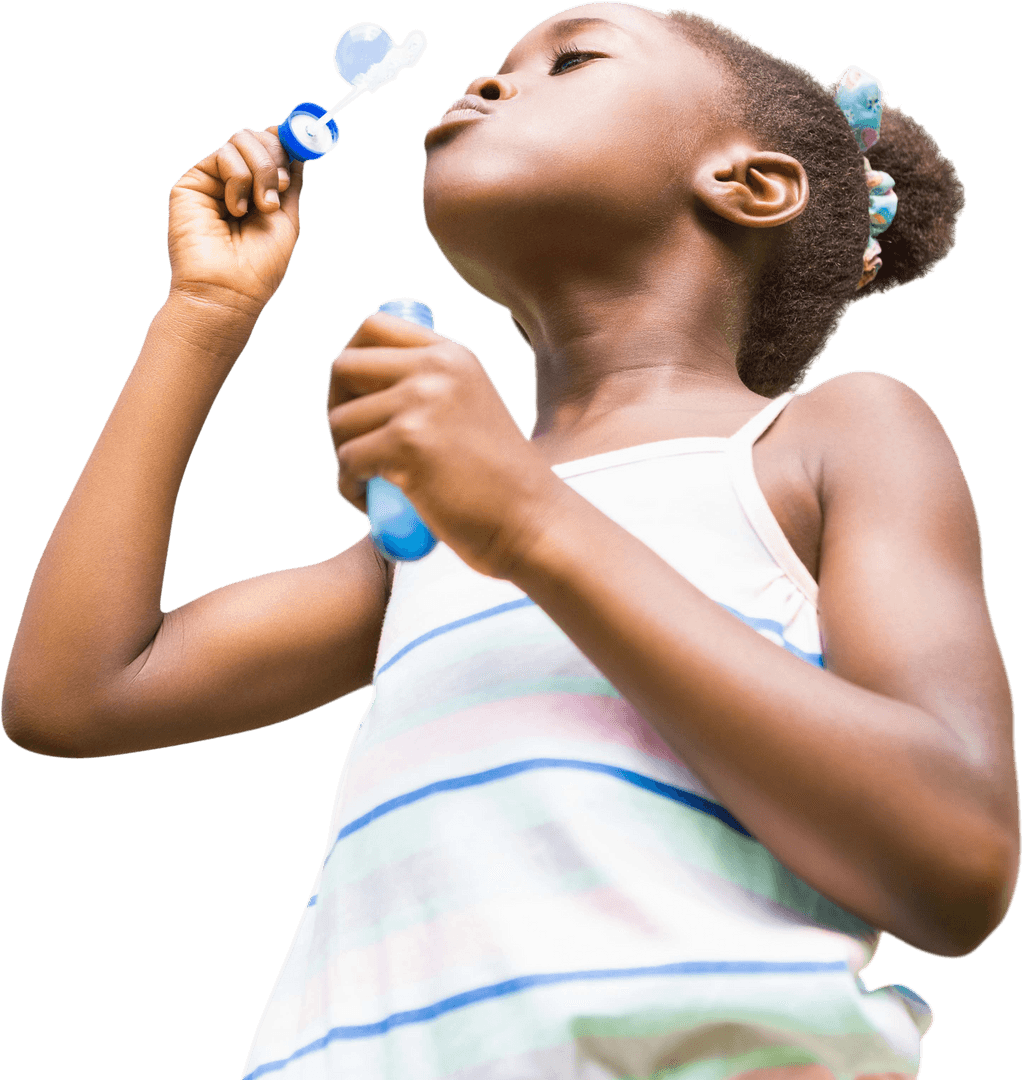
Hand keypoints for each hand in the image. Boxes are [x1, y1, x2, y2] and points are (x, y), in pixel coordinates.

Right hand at [167, 126, 302, 314]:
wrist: (230, 289)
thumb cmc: (260, 265)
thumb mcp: (287, 219)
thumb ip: (290, 183)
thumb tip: (296, 152)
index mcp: (259, 192)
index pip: (271, 149)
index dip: (285, 143)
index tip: (299, 149)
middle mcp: (236, 183)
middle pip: (257, 137)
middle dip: (275, 158)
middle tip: (279, 188)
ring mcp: (214, 181)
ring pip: (242, 139)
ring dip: (261, 170)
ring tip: (261, 206)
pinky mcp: (193, 182)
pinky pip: (224, 155)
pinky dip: (239, 179)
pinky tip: (235, 210)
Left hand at [326, 312, 561, 578]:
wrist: (530, 521)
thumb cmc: (496, 480)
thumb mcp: (468, 408)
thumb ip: (428, 385)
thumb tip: (352, 376)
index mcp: (452, 354)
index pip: (372, 327)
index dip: (350, 365)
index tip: (355, 402)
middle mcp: (437, 368)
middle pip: (343, 367)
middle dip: (336, 409)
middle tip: (354, 445)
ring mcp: (422, 402)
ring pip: (340, 422)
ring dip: (343, 458)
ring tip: (371, 484)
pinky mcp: (408, 444)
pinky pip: (347, 461)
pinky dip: (349, 488)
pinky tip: (371, 504)